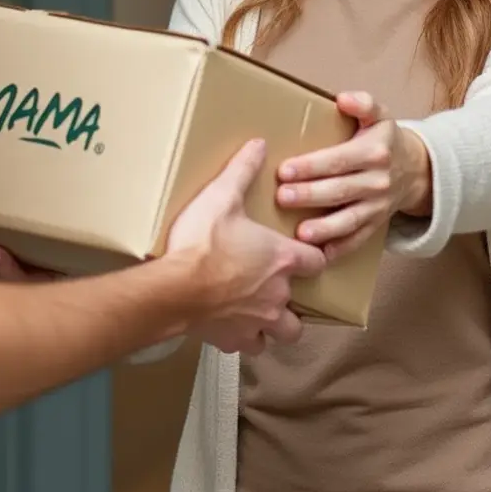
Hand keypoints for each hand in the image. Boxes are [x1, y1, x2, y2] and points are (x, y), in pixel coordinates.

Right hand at [167, 139, 326, 355]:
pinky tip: (232, 324)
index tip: (304, 252)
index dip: (312, 255)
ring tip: (260, 311)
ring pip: (282, 333)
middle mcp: (277, 294)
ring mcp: (257, 321)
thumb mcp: (221, 196)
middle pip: (304, 308)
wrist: (173, 288)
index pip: (317, 261)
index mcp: (281, 259)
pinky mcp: (233, 339)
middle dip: (296, 301)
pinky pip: (249, 346)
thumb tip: (259, 145)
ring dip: (276, 325)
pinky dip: (245, 338)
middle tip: (278, 287)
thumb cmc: (201, 243)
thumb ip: (242, 170)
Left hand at [275, 91, 431, 260]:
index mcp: (374, 152)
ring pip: (349, 219)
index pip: (339, 160)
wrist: (416, 169)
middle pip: (340, 190)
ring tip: (300, 233)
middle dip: (310, 195)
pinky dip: (342, 248)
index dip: (312, 165)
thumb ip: (363, 104)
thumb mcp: (380, 114)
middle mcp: (378, 181)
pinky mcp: (376, 224)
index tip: (286, 169)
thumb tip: (343, 99)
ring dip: (324, 228)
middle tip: (282, 197)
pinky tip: (322, 255)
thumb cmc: (385, 138)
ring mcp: (377, 206)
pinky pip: (359, 239)